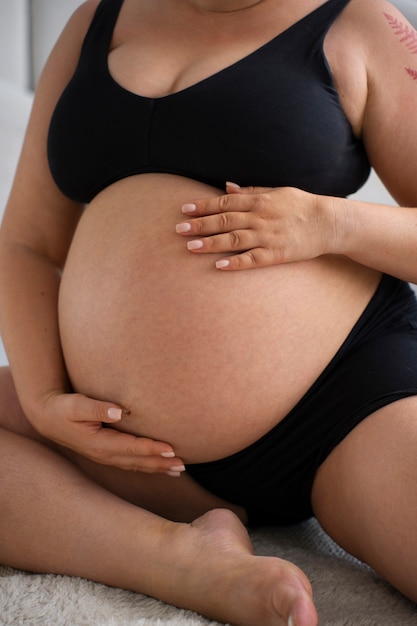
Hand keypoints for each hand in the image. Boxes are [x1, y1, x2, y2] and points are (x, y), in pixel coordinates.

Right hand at [32, 392, 184, 474]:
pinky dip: (148, 465)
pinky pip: (132, 463)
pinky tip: (161, 467)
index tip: (171, 448)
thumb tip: (118, 410)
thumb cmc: (63, 408)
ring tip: (179, 469)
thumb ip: (97, 407)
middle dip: (161, 463)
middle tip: (184, 464)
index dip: (152, 448)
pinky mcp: (107, 454)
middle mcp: (105, 454)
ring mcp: (106, 457)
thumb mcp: (76, 404)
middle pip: (138, 462)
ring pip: (137, 465)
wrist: (48, 418)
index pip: (132, 448)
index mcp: (100, 444)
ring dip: (158, 468)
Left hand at [176, 182, 334, 269]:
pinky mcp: (276, 254)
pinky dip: (235, 263)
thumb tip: (226, 188)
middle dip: (200, 225)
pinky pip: (252, 259)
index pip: (224, 203)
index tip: (184, 210)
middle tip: (179, 230)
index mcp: (259, 201)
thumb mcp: (276, 192)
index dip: (203, 206)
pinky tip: (218, 266)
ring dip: (211, 243)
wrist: (328, 223)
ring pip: (233, 240)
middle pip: (224, 221)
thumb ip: (250, 191)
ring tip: (191, 247)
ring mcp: (267, 237)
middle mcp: (260, 217)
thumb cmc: (301, 205)